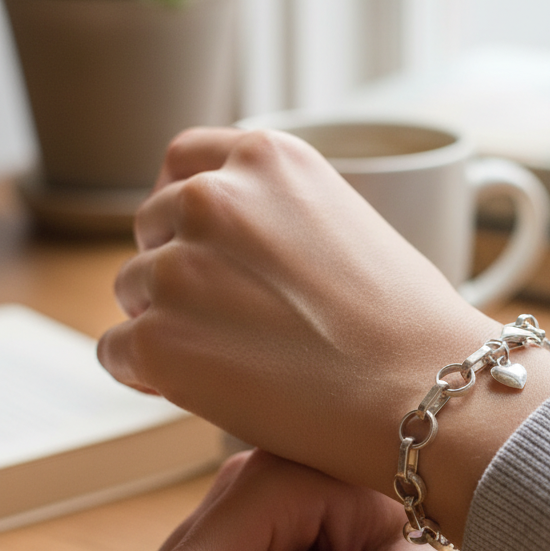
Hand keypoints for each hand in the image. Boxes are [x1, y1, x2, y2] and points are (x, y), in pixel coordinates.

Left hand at [99, 127, 549, 544]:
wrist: (430, 393)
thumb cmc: (408, 323)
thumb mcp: (343, 220)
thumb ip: (276, 212)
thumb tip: (224, 244)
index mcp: (265, 157)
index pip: (183, 163)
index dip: (189, 213)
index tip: (207, 249)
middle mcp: (213, 197)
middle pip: (153, 229)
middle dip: (179, 270)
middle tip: (235, 321)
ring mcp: (179, 268)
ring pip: (134, 291)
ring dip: (168, 322)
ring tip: (241, 360)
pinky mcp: (157, 341)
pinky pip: (118, 352)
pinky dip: (150, 375)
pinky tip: (211, 388)